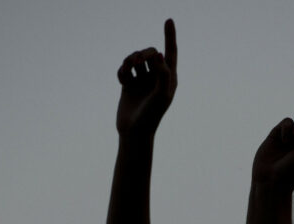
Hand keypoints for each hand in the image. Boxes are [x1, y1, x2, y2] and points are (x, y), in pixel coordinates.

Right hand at [116, 19, 177, 136]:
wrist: (134, 133)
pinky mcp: (129, 86)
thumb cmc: (151, 116)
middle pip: (151, 53)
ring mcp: (142, 81)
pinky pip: (125, 69)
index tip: (169, 20)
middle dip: (144, 53)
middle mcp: (156, 78)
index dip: (170, 36)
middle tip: (138, 61)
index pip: (171, 53)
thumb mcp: (161, 95)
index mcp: (169, 79)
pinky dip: (122, 70)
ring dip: (131, 59)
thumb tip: (161, 55)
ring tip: (128, 67)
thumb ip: (163, 74)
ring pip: (136, 59)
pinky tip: (122, 79)